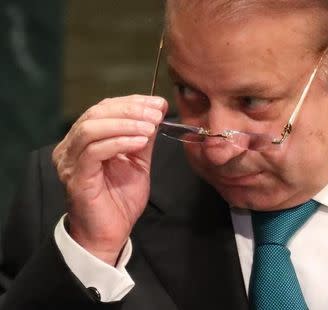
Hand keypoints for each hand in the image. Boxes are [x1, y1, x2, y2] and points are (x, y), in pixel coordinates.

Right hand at [53, 95, 167, 264]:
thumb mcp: (137, 161)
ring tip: (150, 126)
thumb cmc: (120, 199)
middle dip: (130, 110)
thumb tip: (155, 112)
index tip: (157, 103)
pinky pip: (94, 151)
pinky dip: (119, 142)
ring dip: (125, 123)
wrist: (111, 233)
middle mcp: (71, 146)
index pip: (103, 109)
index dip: (131, 102)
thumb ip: (142, 137)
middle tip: (155, 112)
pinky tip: (140, 141)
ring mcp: (70, 161)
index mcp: (84, 139)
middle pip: (96, 113)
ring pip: (92, 128)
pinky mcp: (76, 176)